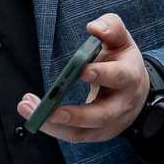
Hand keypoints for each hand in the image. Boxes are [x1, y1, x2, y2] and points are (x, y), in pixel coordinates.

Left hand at [15, 13, 149, 143]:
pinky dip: (51, 128)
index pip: (119, 77)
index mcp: (130, 77)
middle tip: (47, 108)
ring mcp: (110, 123)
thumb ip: (110, 27)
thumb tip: (94, 27)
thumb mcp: (121, 40)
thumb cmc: (122, 61)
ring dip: (52, 124)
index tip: (80, 70)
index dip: (101, 74)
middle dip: (73, 114)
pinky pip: (73, 136)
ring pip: (82, 132)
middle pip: (101, 115)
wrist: (136, 91)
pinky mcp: (96, 134)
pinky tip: (32, 114)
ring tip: (27, 108)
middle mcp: (122, 105)